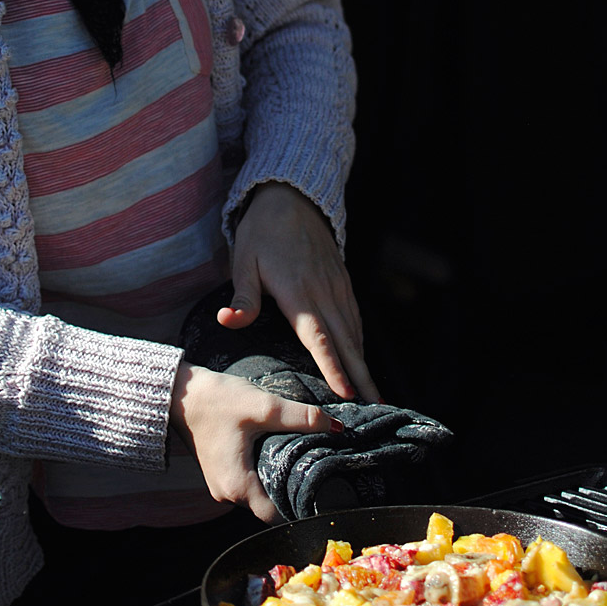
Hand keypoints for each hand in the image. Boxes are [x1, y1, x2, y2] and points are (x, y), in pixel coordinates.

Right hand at [169, 361, 340, 521]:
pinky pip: (249, 482)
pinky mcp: (221, 473)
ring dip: (279, 480)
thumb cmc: (218, 400)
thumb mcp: (263, 406)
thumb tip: (335, 427)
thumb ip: (300, 417)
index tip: (327, 492)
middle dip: (294, 491)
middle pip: (271, 506)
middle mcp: (228, 494)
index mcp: (238, 487)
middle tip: (321, 472)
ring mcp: (222, 485)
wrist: (181, 392)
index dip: (304, 507)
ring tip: (303, 460)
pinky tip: (278, 451)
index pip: (279, 515)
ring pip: (260, 493)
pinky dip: (265, 472)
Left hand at [220, 182, 380, 402]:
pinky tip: (361, 359)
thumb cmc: (262, 232)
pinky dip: (360, 341)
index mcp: (298, 292)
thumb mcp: (244, 260)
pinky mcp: (342, 282)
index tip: (347, 393)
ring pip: (354, 331)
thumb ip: (243, 296)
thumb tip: (228, 321)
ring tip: (376, 393)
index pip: (318, 337)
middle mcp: (323, 292)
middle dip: (361, 376)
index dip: (333, 366)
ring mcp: (336, 287)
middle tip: (378, 407)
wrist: (291, 199)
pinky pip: (354, 317)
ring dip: (364, 362)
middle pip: (346, 341)